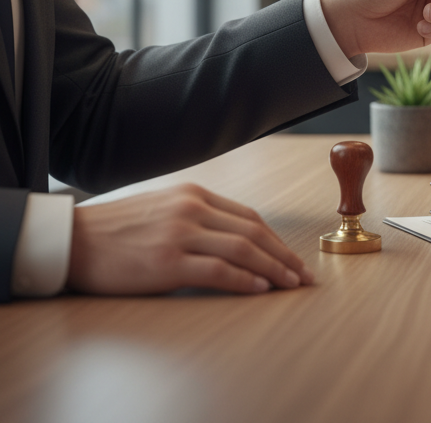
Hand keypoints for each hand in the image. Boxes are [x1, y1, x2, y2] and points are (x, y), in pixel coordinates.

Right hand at [67, 184, 314, 295]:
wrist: (72, 240)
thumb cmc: (116, 230)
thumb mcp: (164, 209)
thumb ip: (197, 218)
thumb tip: (232, 240)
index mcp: (195, 195)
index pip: (249, 217)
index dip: (275, 239)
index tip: (293, 257)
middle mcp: (192, 209)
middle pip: (253, 232)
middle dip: (284, 255)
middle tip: (304, 275)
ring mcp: (181, 234)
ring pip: (243, 250)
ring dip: (274, 269)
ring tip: (291, 284)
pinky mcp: (167, 262)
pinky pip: (218, 271)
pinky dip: (244, 280)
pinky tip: (261, 289)